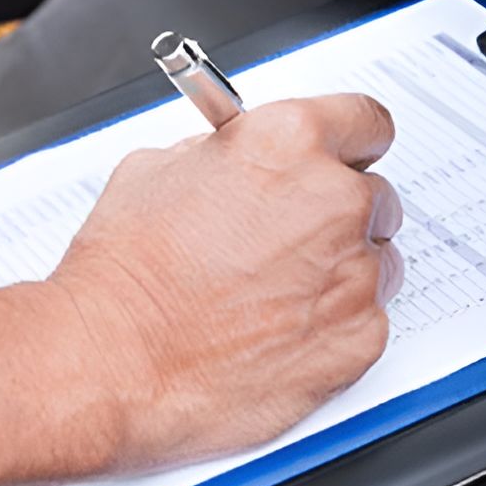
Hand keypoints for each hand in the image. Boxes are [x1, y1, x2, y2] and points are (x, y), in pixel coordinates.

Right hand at [0, 95, 400, 485]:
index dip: (348, 145)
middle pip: (373, 197)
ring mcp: (352, 276)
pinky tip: (276, 335)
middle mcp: (333, 203)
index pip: (365, 123)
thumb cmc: (123, 276)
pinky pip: (365, 322)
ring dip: (339, 273)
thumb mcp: (158, 171)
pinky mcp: (358, 340)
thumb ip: (227, 155)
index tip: (342, 160)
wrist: (110, 362)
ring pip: (376, 263)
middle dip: (337, 216)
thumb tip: (248, 159)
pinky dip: (332, 328)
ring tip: (272, 297)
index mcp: (290, 144)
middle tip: (289, 243)